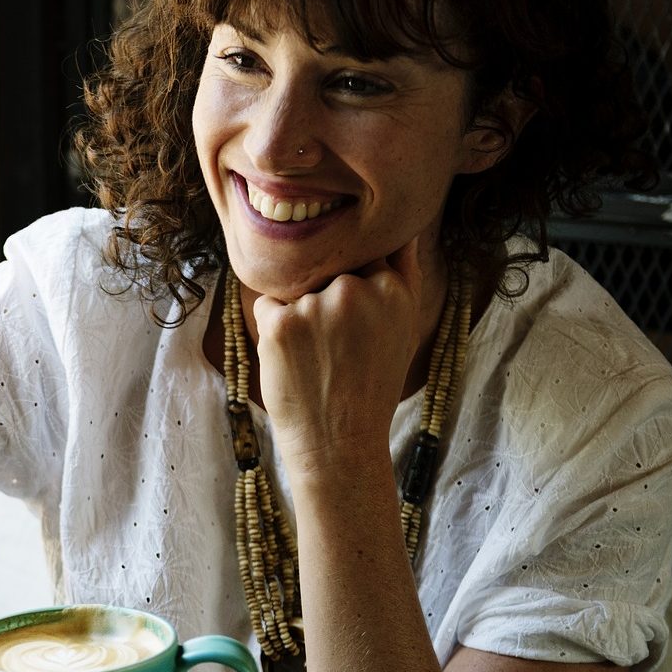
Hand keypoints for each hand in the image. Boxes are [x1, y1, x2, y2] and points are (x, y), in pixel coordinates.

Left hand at [250, 236, 432, 475]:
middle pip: (324, 271)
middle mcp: (355, 290)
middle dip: (323, 299)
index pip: (360, 256)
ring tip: (317, 358)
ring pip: (295, 288)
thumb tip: (399, 228)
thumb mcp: (404, 328)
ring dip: (298, 314)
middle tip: (336, 349)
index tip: (354, 321)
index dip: (352, 286)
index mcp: (391, 288)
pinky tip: (294, 361)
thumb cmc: (371, 386)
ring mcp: (315, 305)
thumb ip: (403, 274)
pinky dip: (273, 329)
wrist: (339, 442)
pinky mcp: (280, 323)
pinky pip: (267, 306)